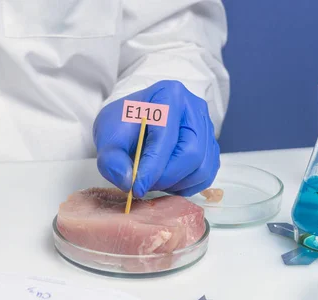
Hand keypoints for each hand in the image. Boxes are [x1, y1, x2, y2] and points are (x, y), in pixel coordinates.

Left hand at [93, 80, 219, 197]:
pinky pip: (206, 175)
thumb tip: (127, 181)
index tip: (136, 187)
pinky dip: (186, 186)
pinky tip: (167, 181)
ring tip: (153, 181)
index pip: (166, 137)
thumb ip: (111, 160)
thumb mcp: (106, 138)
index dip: (152, 167)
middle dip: (166, 177)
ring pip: (202, 168)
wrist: (133, 122)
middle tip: (143, 186)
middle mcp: (194, 108)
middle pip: (192, 153)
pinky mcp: (211, 146)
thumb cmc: (122, 125)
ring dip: (176, 184)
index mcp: (169, 95)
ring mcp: (207, 127)